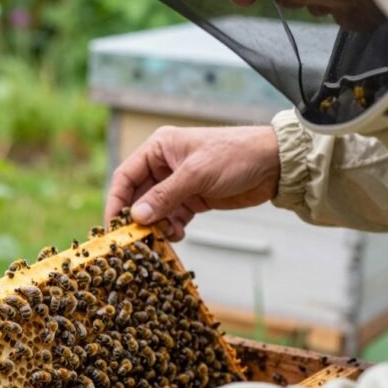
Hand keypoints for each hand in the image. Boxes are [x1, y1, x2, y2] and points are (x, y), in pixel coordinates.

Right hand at [105, 125, 280, 239]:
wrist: (274, 164)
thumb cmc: (235, 155)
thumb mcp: (196, 174)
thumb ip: (164, 196)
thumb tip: (136, 216)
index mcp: (159, 148)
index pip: (126, 176)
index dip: (116, 201)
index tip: (113, 225)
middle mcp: (164, 165)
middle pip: (138, 196)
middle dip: (137, 218)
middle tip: (135, 239)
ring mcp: (179, 183)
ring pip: (154, 210)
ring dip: (156, 226)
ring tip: (162, 238)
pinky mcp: (193, 199)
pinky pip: (173, 217)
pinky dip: (172, 228)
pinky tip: (178, 235)